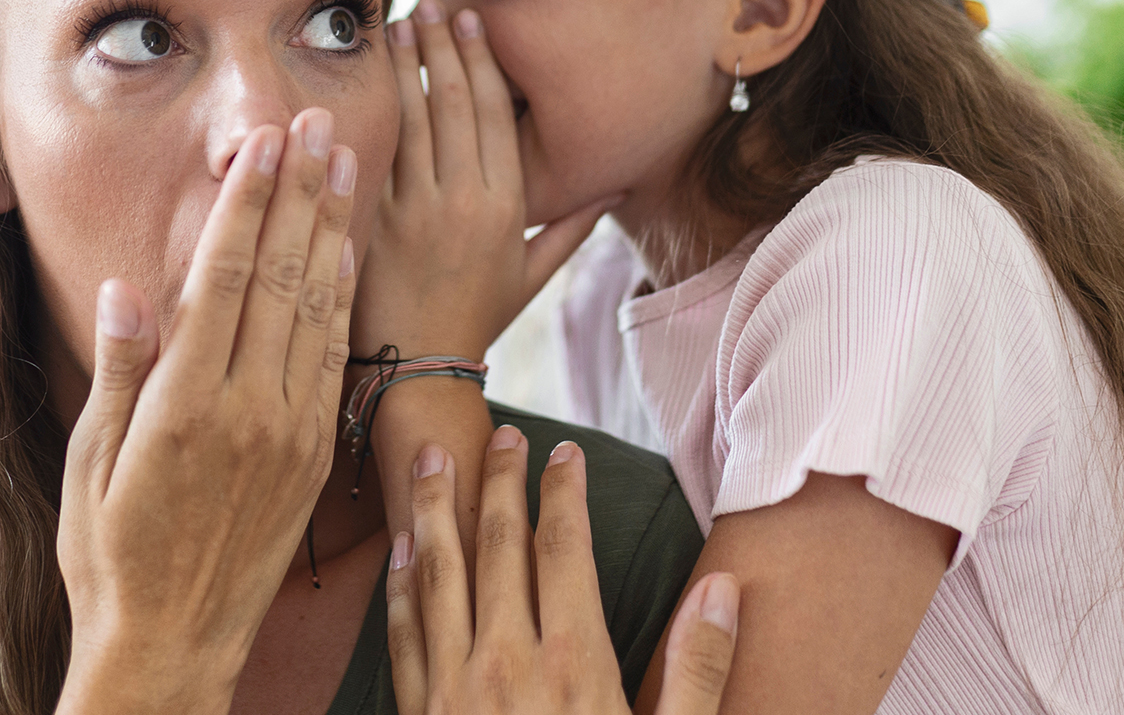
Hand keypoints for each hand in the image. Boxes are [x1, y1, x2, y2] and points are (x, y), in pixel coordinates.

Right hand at [54, 110, 357, 714]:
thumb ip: (119, 371)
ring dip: (333, 229)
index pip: (226, 277)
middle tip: (318, 122)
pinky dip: (344, 297)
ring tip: (346, 162)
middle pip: (284, 277)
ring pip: (320, 308)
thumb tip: (128, 286)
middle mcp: (249, 410)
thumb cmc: (112, 555)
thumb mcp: (90, 464)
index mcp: (185, 405)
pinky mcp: (314, 454)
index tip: (265, 142)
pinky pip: (335, 356)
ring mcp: (291, 431)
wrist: (173, 644)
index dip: (249, 202)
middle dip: (302, 193)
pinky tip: (350, 251)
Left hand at [354, 0, 617, 362]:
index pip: (495, 116)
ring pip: (413, 120)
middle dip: (442, 49)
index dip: (482, 63)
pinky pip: (378, 153)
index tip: (470, 23)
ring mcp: (419, 208)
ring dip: (406, 67)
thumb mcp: (532, 275)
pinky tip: (366, 77)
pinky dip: (373, 110)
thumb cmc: (477, 318)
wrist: (420, 366)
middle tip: (430, 6)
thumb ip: (571, 228)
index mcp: (508, 206)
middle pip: (455, 105)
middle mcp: (466, 200)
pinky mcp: (377, 220)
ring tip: (398, 27)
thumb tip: (613, 191)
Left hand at [386, 429, 739, 714]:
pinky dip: (399, 585)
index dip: (563, 495)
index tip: (562, 452)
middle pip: (496, 549)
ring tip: (429, 461)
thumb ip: (697, 668)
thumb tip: (724, 590)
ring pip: (437, 578)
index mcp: (574, 665)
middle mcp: (506, 665)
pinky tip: (399, 552)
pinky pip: (402, 637)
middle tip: (500, 434)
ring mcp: (453, 692)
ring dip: (433, 512)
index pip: (563, 552)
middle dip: (498, 484)